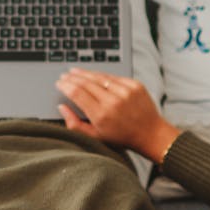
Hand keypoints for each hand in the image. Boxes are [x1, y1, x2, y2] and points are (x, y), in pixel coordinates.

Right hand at [56, 68, 179, 162]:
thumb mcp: (95, 137)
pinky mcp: (135, 85)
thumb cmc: (122, 137)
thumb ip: (74, 124)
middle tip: (64, 76)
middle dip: (72, 78)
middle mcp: (113, 101)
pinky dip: (102, 75)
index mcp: (101, 115)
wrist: (150, 134)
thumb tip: (62, 107)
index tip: (60, 83)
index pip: (77, 93)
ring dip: (85, 73)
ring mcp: (125, 91)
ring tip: (75, 71)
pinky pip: (114, 77)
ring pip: (99, 77)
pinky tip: (93, 75)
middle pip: (86, 83)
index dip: (66, 86)